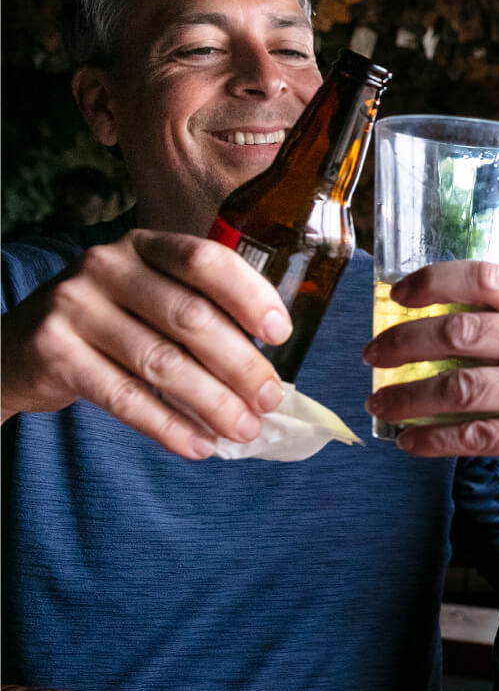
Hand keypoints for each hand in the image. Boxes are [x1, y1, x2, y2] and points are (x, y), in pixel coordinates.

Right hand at [1, 229, 293, 459]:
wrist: (17, 348)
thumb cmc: (108, 323)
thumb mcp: (147, 295)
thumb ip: (197, 309)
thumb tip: (267, 364)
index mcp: (144, 245)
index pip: (206, 260)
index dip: (249, 295)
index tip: (280, 333)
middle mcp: (107, 265)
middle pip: (190, 316)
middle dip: (240, 363)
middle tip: (269, 399)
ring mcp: (76, 306)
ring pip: (161, 362)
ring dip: (211, 402)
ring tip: (242, 429)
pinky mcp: (55, 352)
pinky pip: (124, 397)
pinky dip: (168, 426)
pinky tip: (198, 445)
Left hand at [363, 261, 498, 473]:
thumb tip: (441, 308)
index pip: (481, 278)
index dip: (432, 281)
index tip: (397, 294)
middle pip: (457, 333)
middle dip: (403, 343)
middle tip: (373, 354)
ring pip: (458, 389)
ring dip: (407, 397)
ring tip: (378, 400)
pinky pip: (475, 437)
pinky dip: (433, 441)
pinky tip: (408, 442)